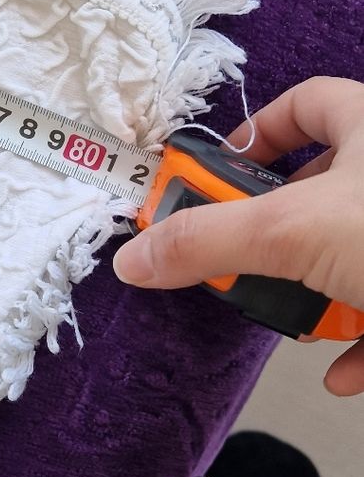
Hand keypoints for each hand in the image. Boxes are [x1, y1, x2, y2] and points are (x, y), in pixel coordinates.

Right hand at [113, 78, 363, 395]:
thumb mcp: (294, 233)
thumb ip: (209, 243)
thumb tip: (135, 259)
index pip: (307, 106)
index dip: (259, 139)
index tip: (220, 181)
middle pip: (326, 192)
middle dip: (286, 238)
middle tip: (255, 268)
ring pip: (359, 256)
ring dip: (326, 298)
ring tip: (306, 324)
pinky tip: (347, 371)